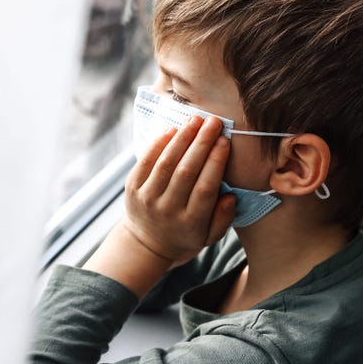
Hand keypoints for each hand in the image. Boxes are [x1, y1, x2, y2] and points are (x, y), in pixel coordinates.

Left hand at [82, 114, 235, 298]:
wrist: (147, 243)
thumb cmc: (186, 234)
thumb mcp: (210, 236)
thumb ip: (223, 218)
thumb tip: (230, 195)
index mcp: (191, 223)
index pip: (206, 187)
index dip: (216, 162)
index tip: (225, 141)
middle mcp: (168, 210)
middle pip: (186, 171)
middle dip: (201, 143)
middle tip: (214, 122)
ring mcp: (147, 199)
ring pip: (166, 163)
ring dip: (182, 138)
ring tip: (196, 119)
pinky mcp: (132, 188)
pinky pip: (146, 161)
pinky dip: (159, 144)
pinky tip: (173, 129)